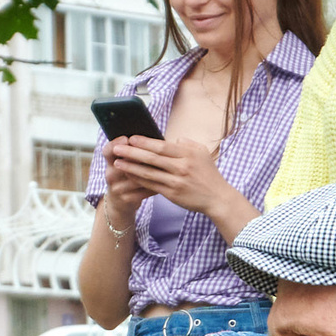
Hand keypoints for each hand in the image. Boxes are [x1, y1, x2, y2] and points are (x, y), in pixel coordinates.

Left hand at [108, 136, 233, 219]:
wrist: (217, 198)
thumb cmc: (209, 174)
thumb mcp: (202, 153)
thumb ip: (186, 144)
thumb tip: (172, 139)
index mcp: (188, 154)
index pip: (162, 146)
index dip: (145, 142)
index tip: (130, 137)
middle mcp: (181, 167)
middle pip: (152, 158)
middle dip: (132, 152)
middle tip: (117, 148)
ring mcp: (176, 181)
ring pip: (149, 172)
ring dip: (131, 167)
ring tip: (117, 162)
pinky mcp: (173, 194)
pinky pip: (152, 185)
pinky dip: (139, 180)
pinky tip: (129, 176)